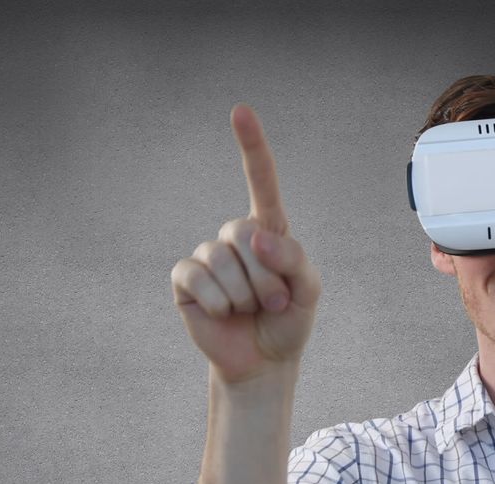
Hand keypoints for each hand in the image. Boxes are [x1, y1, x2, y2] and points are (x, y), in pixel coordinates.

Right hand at [171, 104, 320, 383]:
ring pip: (223, 261)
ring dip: (244, 296)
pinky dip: (217, 303)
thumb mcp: (309, 288)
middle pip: (246, 233)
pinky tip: (222, 314)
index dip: (251, 146)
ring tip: (250, 311)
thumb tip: (255, 237)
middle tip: (274, 303)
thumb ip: (293, 256)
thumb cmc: (288, 321)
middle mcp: (235, 237)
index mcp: (268, 229)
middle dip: (266, 277)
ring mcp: (207, 257)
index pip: (261, 181)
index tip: (239, 111)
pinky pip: (198, 279)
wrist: (263, 362)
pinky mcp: (185, 280)